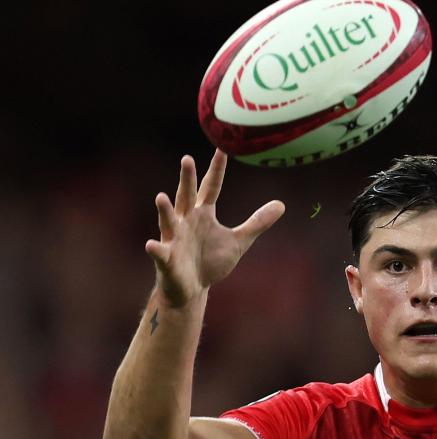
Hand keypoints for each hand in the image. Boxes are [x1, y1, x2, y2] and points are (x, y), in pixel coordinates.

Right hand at [145, 149, 285, 306]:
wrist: (193, 289)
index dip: (216, 170)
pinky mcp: (167, 260)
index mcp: (203, 214)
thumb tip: (281, 204)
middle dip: (187, 180)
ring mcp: (175, 239)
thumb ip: (257, 222)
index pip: (211, 188)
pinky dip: (156, 249)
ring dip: (165, 210)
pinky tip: (152, 245)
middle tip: (187, 159)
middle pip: (187, 196)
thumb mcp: (239, 240)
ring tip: (161, 197)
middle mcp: (186, 221)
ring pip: (169, 221)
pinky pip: (160, 253)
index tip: (222, 149)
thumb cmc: (211, 261)